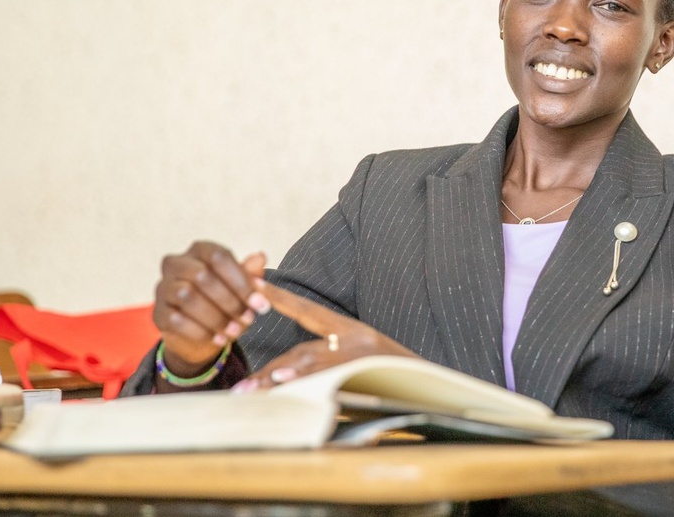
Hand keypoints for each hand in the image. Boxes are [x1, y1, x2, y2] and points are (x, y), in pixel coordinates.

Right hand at [153, 241, 270, 377]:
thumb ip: (249, 274)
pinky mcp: (157, 313)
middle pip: (201, 276)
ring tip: (236, 331)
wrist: (205, 334)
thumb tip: (260, 257)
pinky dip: (201, 332)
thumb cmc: (226, 302)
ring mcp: (163, 288)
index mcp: (199, 251)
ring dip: (216, 317)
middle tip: (249, 319)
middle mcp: (176, 264)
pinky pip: (176, 320)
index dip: (241, 280)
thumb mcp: (241, 289)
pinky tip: (219, 340)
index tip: (261, 303)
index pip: (218, 257)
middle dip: (230, 300)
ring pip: (187, 296)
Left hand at [239, 281, 417, 390]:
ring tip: (254, 389)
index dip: (279, 297)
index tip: (253, 284)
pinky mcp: (368, 370)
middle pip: (305, 348)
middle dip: (272, 368)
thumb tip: (284, 375)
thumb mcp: (361, 358)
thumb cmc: (393, 374)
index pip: (308, 310)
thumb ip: (326, 360)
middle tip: (242, 387)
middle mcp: (355, 337)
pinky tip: (287, 384)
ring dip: (281, 376)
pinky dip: (308, 380)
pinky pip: (330, 378)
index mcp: (351, 328)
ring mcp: (362, 354)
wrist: (431, 384)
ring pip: (314, 362)